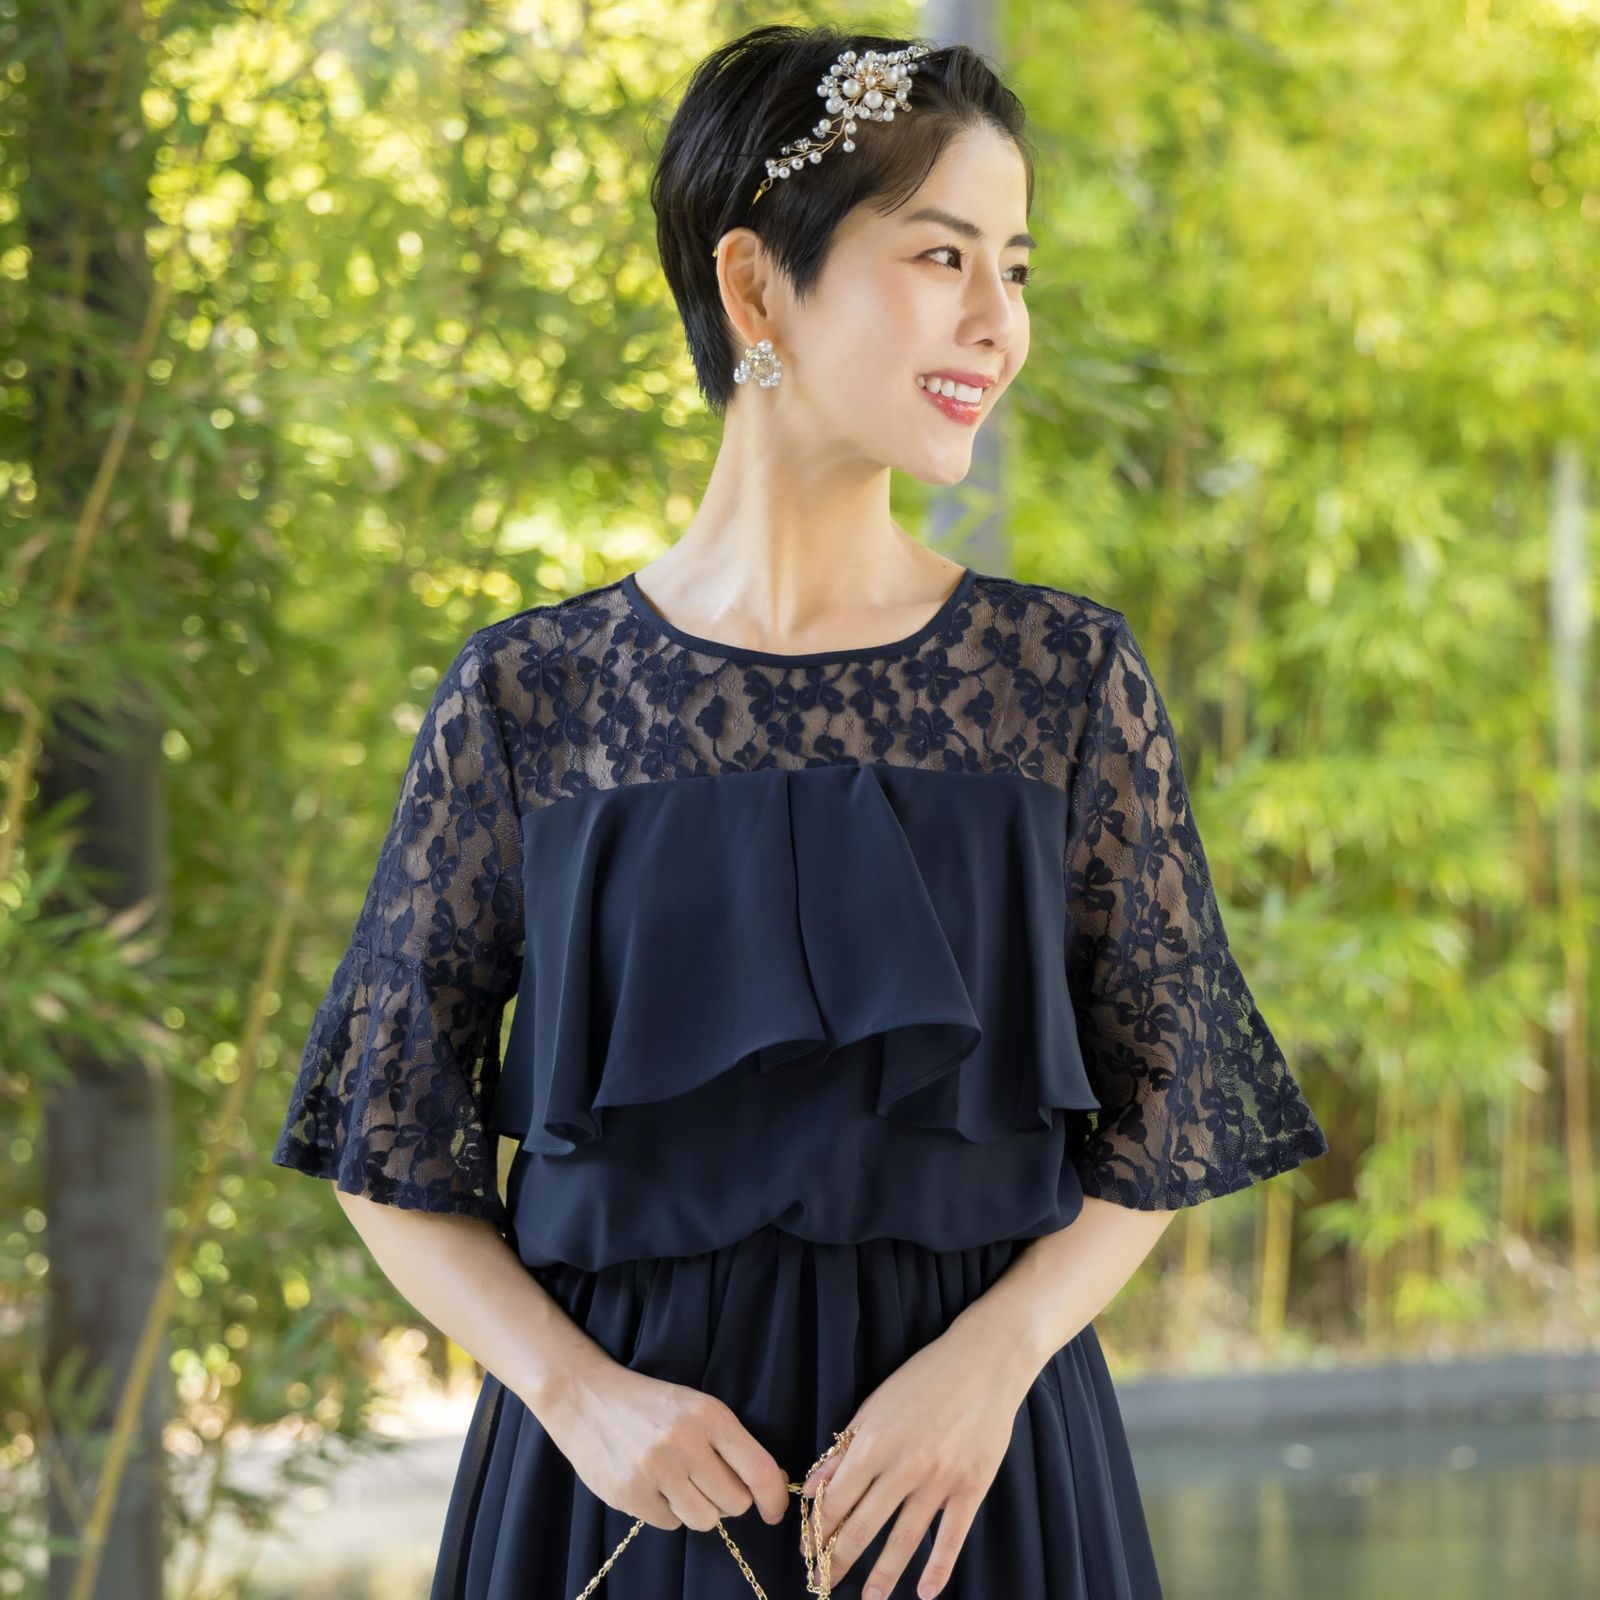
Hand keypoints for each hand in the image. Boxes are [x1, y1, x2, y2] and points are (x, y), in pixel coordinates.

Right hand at [541, 1357, 791, 1533]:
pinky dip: (666, 1510)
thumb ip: (731, 1444)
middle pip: (734, 1502)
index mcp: (709, 1415)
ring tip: (677, 1481)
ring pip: (705, 1519)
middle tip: (708, 1480)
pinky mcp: (630, 1494)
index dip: (774, 1497)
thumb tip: (771, 1482)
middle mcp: (685, 1442)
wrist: (586, 1397)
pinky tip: (651, 1484)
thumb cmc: (650, 1405)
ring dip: (698, 1508)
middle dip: (728, 1498)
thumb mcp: (695, 1408)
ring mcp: (656, 1470)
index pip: (758, 1469)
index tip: (774, 1510)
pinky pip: (670, 1524)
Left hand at [798, 1321, 1032, 1599]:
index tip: (809, 1548)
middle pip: (865, 1525)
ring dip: (884, 1574)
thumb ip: (844, 1447)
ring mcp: (941, 1480)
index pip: (838, 1499)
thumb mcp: (875, 1403)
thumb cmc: (925, 1377)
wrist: (984, 1361)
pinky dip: (939, 1567)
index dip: (820, 1528)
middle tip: (824, 1583)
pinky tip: (926, 1591)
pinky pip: (952, 1536)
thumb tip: (812, 1486)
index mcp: (875, 1442)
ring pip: (905, 1539)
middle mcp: (905, 1466)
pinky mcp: (972, 1486)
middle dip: (841, 1558)